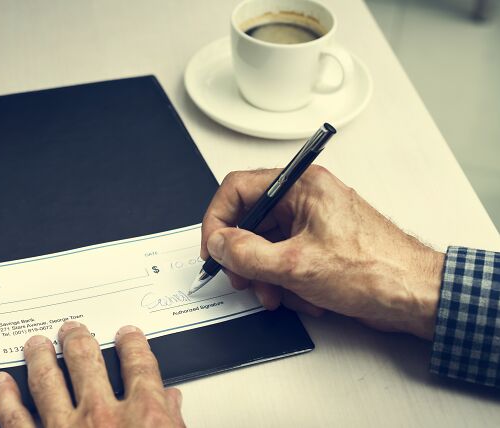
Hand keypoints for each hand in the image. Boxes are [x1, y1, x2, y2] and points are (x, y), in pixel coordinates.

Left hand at [0, 322, 184, 426]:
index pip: (139, 363)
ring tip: (35, 344)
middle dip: (78, 341)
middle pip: (87, 361)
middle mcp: (102, 416)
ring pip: (46, 380)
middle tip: (72, 330)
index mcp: (144, 415)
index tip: (127, 335)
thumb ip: (175, 423)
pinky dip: (3, 398)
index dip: (132, 344)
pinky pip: (13, 418)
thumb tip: (174, 401)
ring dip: (39, 357)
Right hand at [200, 166, 443, 339]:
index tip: (214, 248)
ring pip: (267, 246)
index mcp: (301, 185)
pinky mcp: (320, 247)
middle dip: (245, 257)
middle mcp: (306, 199)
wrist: (416, 296)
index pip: (238, 188)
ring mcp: (313, 224)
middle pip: (251, 221)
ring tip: (279, 295)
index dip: (218, 219)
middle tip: (243, 278)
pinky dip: (288, 283)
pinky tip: (307, 297)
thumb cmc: (377, 269)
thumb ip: (247, 253)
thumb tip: (220, 243)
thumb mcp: (296, 264)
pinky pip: (286, 261)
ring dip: (267, 277)